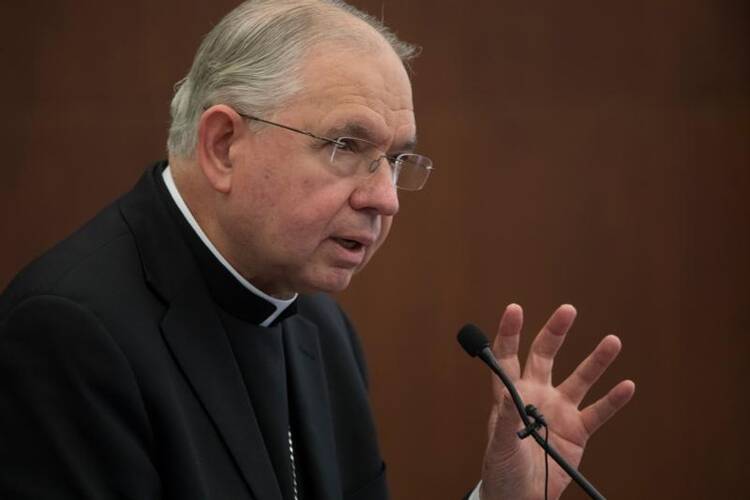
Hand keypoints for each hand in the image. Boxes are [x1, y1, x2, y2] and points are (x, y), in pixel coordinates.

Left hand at [479, 304, 634, 499]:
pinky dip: (613, 400)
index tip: (514, 309)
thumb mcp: (500, 445)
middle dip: (555, 332)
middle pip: (545, 356)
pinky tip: (627, 385)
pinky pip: (598, 412)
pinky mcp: (578, 432)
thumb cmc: (502, 470)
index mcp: (510, 395)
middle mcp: (536, 395)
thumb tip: (505, 394)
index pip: (507, 357)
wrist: (521, 498)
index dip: (510, 333)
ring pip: (579, 379)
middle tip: (568, 310)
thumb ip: (504, 419)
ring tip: (613, 341)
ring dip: (595, 361)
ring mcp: (559, 411)